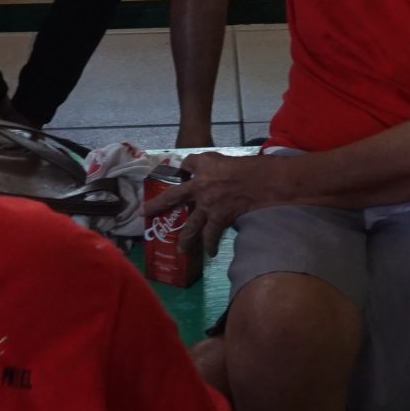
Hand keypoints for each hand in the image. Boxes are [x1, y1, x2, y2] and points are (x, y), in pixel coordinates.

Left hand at [138, 150, 260, 247]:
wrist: (264, 182)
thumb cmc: (250, 167)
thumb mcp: (228, 158)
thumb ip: (213, 164)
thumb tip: (203, 171)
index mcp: (203, 167)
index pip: (187, 164)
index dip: (184, 168)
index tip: (183, 172)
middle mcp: (200, 186)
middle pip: (172, 196)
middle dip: (157, 205)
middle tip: (145, 212)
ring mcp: (208, 204)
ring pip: (190, 225)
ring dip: (185, 238)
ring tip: (181, 248)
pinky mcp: (219, 217)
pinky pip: (211, 235)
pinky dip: (210, 244)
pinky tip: (210, 252)